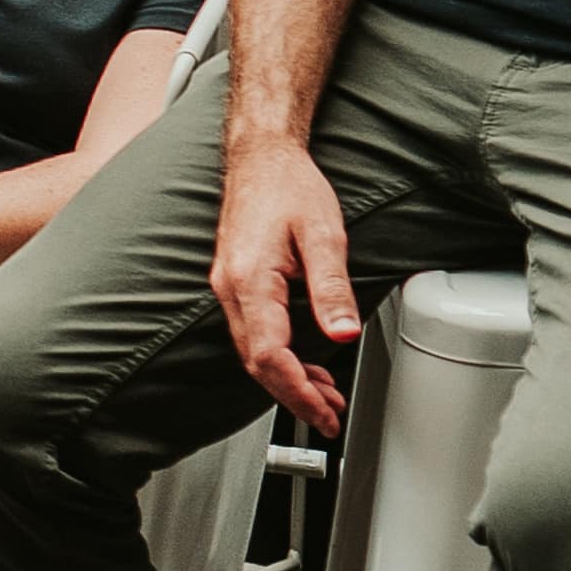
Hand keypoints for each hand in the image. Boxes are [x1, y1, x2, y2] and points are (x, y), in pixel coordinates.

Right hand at [206, 131, 359, 440]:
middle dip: (294, 395)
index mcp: (250, 280)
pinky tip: (303, 362)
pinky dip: (278, 357)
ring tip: (324, 395)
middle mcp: (231, 288)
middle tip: (329, 415)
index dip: (298, 391)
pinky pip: (252, 333)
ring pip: (253, 351)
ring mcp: (229, 287)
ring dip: (287, 379)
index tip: (323, 412)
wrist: (260, 155)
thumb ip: (332, 288)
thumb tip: (342, 334)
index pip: (269, 356)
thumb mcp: (324, 234)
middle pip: (257, 363)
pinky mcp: (235, 283)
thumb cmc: (288, 185)